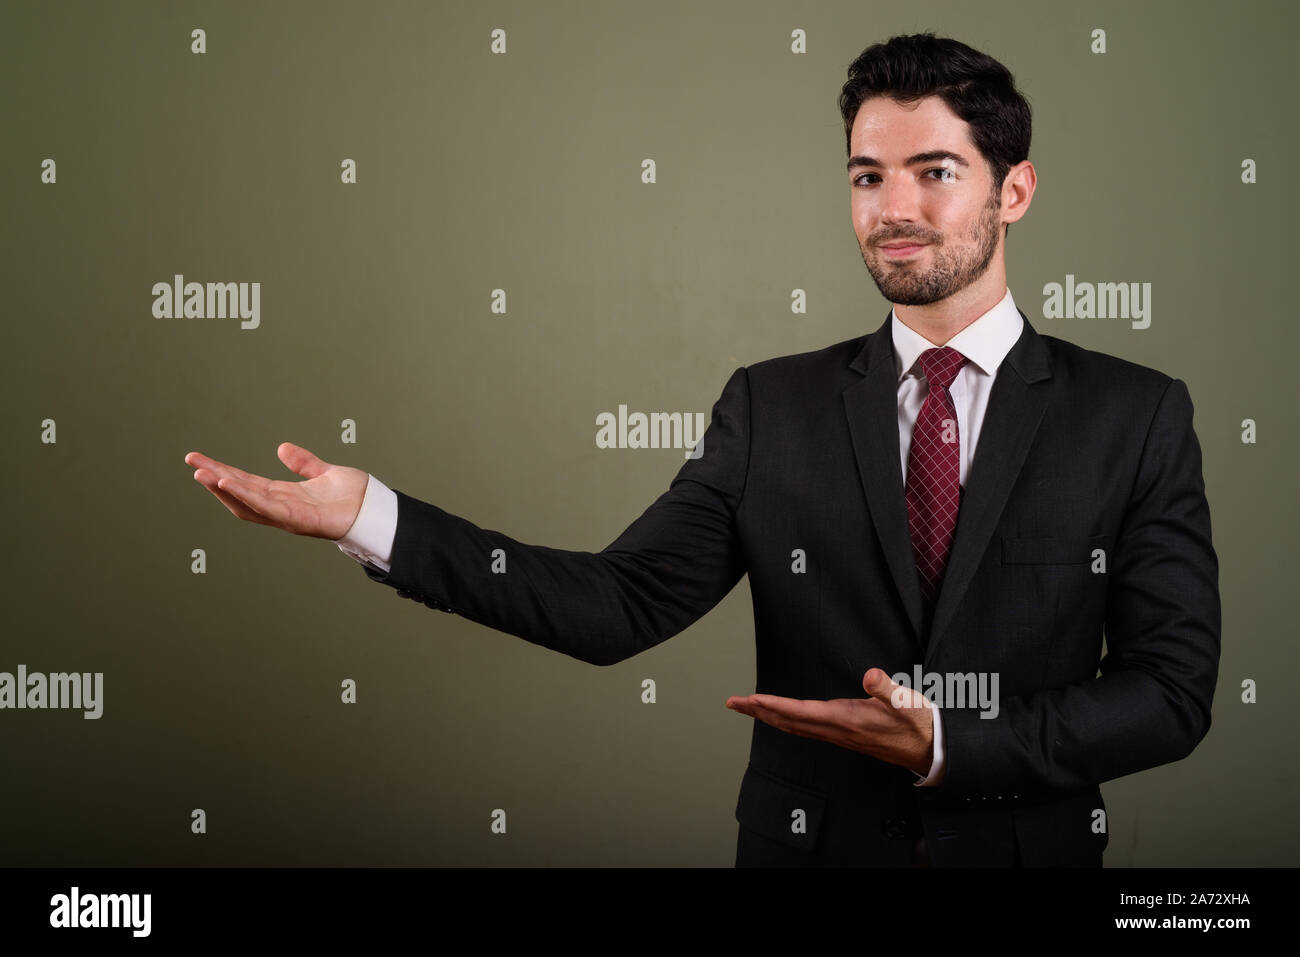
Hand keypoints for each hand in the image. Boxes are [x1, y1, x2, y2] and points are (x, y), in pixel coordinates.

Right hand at [184, 442, 369, 540]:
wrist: (376, 509)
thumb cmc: (354, 497)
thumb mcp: (324, 472)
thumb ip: (304, 463)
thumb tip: (281, 448)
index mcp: (284, 495)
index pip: (246, 483)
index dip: (223, 472)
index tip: (201, 461)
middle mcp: (281, 507)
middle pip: (239, 493)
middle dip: (214, 478)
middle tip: (191, 462)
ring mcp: (287, 515)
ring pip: (246, 502)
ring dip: (223, 488)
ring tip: (201, 473)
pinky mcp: (297, 518)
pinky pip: (265, 506)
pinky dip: (245, 495)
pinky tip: (228, 483)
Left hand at [725, 668, 934, 775]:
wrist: (930, 750)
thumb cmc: (918, 724)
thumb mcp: (906, 702)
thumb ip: (887, 689)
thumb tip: (870, 675)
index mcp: (846, 720)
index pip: (802, 713)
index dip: (775, 706)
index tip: (751, 699)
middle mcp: (837, 730)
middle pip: (789, 722)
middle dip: (759, 712)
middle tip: (732, 703)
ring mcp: (839, 735)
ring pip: (795, 727)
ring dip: (769, 716)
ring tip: (747, 707)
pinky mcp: (844, 734)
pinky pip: (806, 729)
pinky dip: (787, 721)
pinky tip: (782, 718)